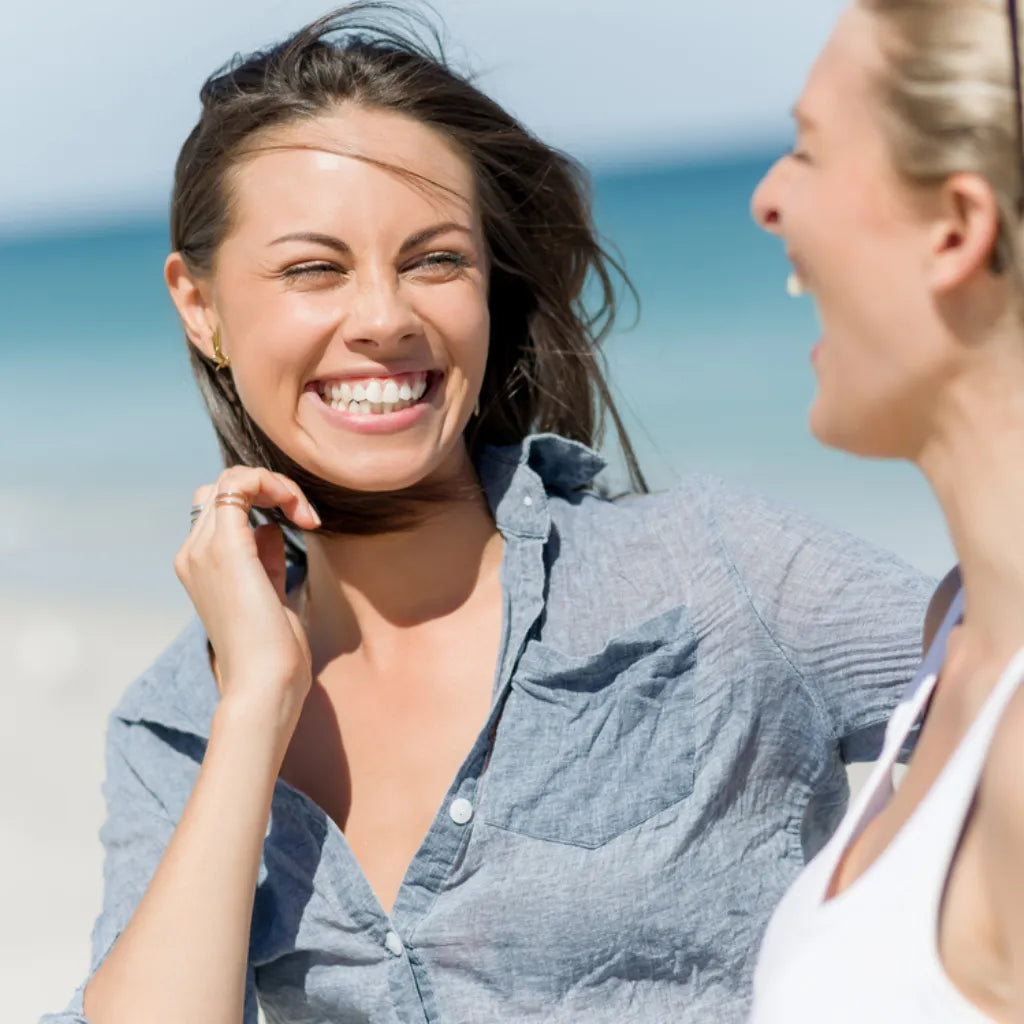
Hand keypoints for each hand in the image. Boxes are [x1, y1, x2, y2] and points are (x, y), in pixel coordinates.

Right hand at [175, 467, 321, 732]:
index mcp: (200, 566)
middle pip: (224, 486)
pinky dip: (276, 485)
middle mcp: (193, 552)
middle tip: (306, 516)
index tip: (304, 524)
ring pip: (232, 478)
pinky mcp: (225, 547)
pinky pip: (240, 483)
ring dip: (276, 484)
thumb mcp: (271, 598)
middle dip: (271, 488)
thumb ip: (266, 562)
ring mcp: (203, 549)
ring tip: (306, 514)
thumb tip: (270, 529)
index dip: (264, 500)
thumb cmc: (273, 653)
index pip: (223, 506)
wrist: (263, 685)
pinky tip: (302, 514)